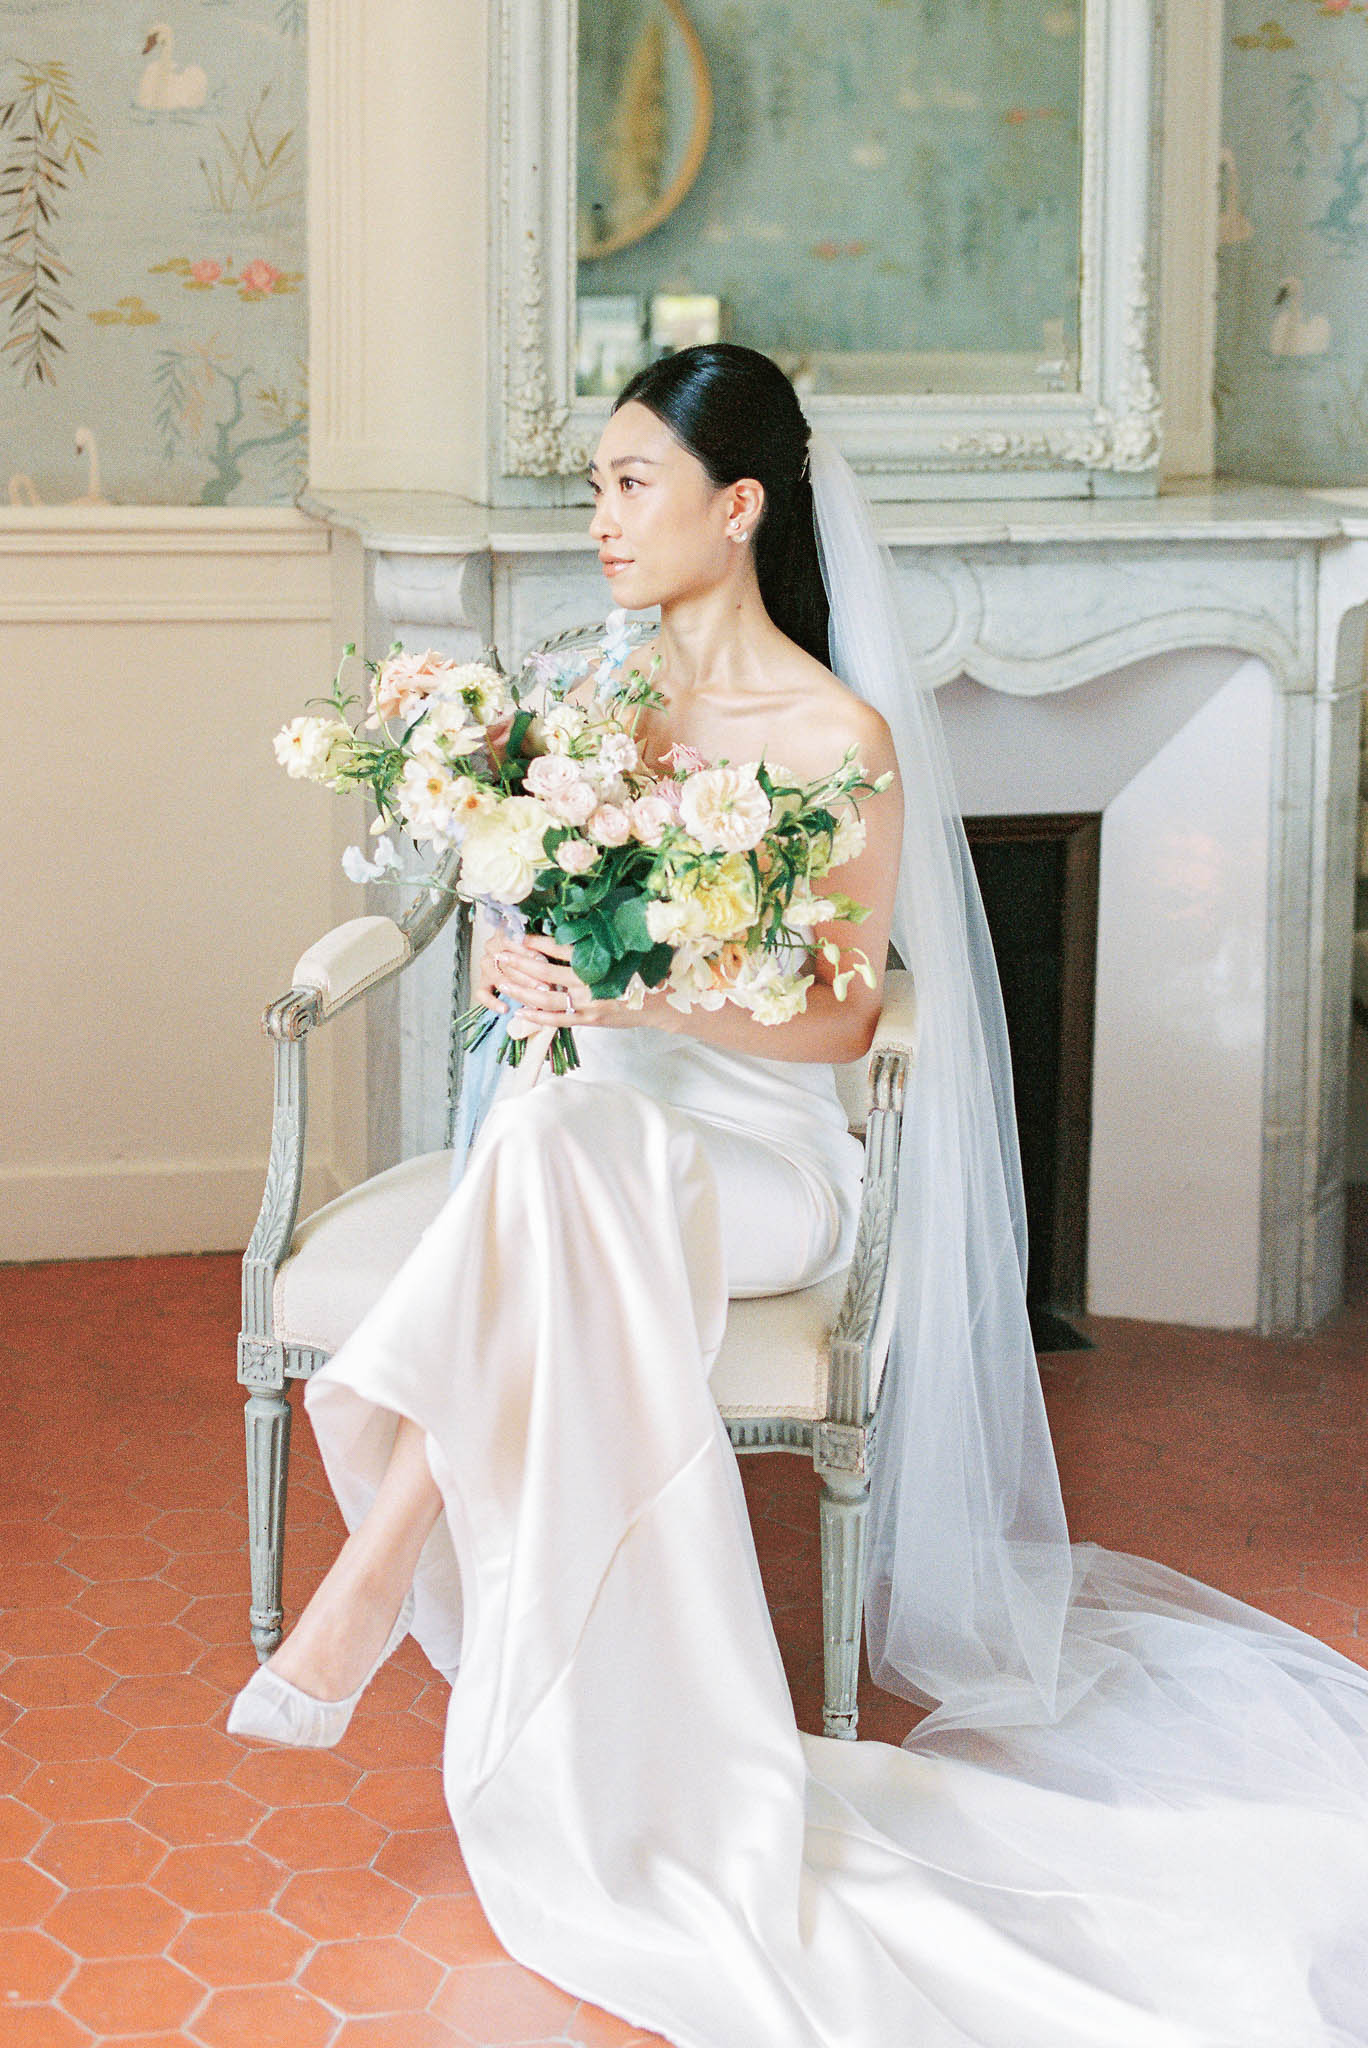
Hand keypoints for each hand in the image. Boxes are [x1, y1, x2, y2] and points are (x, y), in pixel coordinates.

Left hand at [480, 932, 645, 1032]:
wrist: (662, 1002)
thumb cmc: (644, 972)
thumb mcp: (624, 951)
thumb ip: (599, 944)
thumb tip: (571, 929)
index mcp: (597, 959)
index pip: (559, 948)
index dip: (536, 941)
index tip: (518, 935)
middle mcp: (590, 981)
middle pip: (544, 971)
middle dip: (518, 963)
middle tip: (498, 954)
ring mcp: (588, 1003)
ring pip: (546, 997)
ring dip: (521, 989)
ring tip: (501, 981)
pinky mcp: (590, 1020)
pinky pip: (557, 1020)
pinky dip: (537, 1017)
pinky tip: (520, 1011)